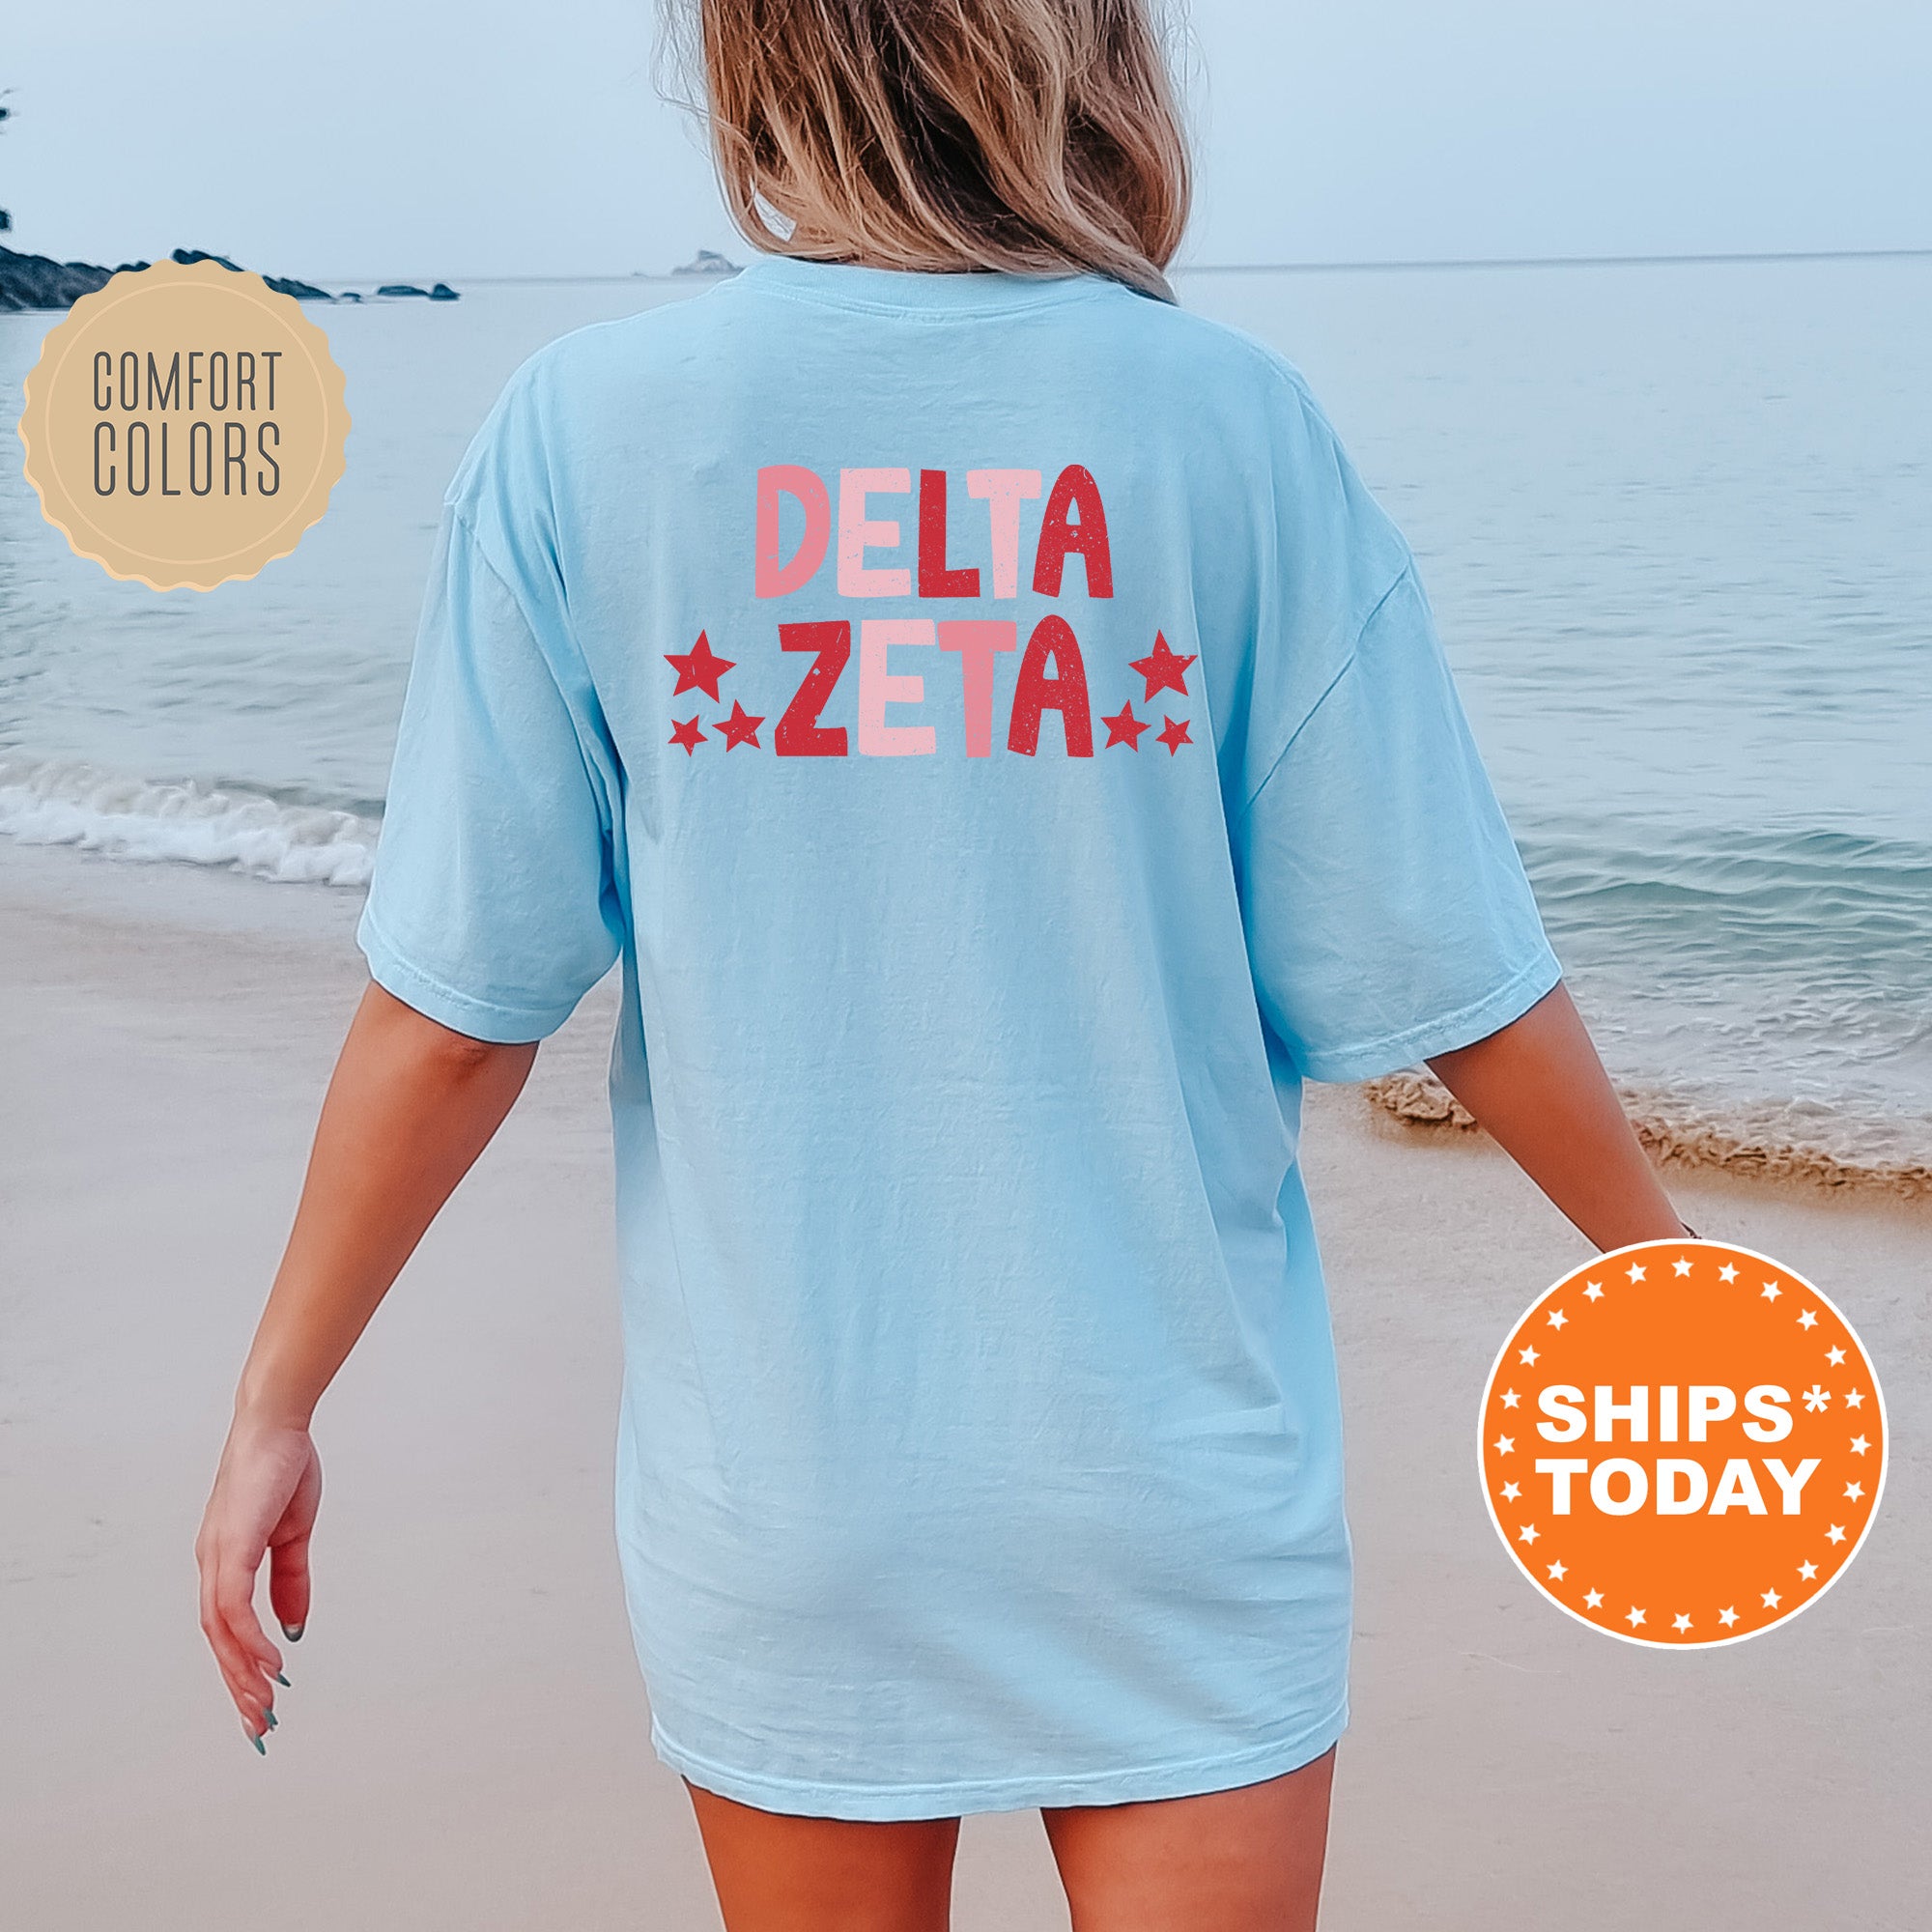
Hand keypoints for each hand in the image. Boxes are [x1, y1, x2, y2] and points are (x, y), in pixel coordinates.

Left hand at [196, 1413, 320, 1747]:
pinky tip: (272, 1661)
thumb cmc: (283, 1468)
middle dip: (238, 1685)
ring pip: (221, 1632)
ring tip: (265, 1704)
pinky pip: (234, 1607)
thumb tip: (293, 1628)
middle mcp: (212, 1564)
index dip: (241, 1667)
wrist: (277, 1424)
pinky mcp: (230, 1547)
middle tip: (259, 1725)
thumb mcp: (294, 1535)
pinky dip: (249, 1639)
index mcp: (226, 1560)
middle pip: (218, 1640)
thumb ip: (292, 1581)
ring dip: (242, 1672)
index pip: (228, 1628)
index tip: (260, 1701)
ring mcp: (217, 1556)